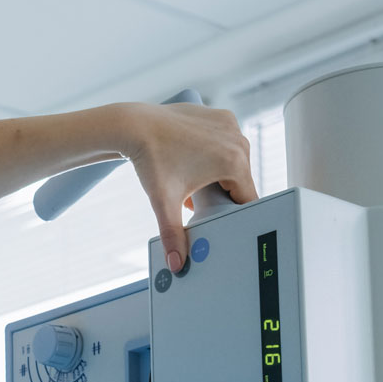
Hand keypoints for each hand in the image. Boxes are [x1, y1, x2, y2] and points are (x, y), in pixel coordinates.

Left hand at [121, 102, 257, 272]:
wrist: (135, 126)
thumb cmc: (151, 160)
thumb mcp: (164, 203)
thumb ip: (173, 236)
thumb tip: (176, 264)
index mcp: (234, 161)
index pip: (247, 198)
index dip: (233, 213)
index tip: (220, 220)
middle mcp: (238, 140)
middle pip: (239, 181)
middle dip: (221, 196)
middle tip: (197, 203)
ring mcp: (230, 125)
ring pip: (232, 162)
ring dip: (216, 177)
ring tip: (193, 184)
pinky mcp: (220, 117)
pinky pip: (224, 143)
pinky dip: (212, 157)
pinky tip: (193, 166)